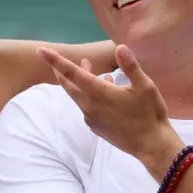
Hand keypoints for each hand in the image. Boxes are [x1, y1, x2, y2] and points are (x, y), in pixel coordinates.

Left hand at [36, 44, 176, 160]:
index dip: (55, 61)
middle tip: (53, 59)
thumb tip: (119, 47)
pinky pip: (87, 107)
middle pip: (69, 86)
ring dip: (80, 82)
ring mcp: (92, 118)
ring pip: (78, 96)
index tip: (41, 51)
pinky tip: (105, 89)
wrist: (151, 145)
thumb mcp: (145, 86)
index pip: (72, 73)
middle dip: (60, 71)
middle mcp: (90, 106)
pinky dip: (89, 95)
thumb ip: (130, 66)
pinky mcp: (96, 127)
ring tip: (89, 68)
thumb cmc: (149, 114)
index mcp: (100, 93)